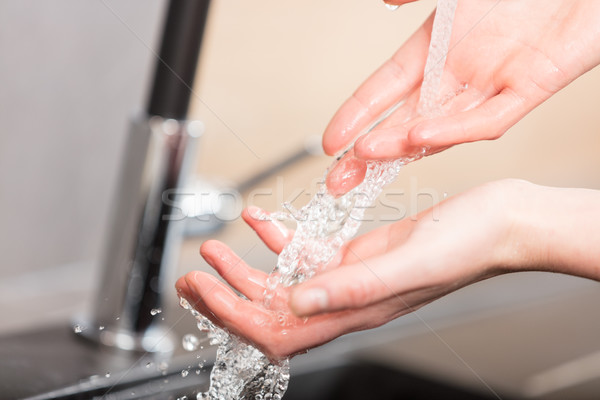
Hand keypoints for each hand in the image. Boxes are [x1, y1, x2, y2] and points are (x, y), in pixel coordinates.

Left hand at [177, 179, 599, 358]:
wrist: (496, 223)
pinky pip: (306, 250)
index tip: (202, 291)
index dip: (232, 315)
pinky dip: (278, 237)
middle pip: (269, 311)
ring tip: (214, 248)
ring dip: (244, 268)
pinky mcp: (355, 253)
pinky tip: (261, 220)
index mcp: (355, 311)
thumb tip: (297, 302)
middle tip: (192, 276)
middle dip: (225, 296)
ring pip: (282, 283)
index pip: (277, 330)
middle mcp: (345, 299)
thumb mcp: (407, 264)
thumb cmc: (468, 245)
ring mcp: (348, 276)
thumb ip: (351, 286)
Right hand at [325, 0, 599, 195]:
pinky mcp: (530, 89)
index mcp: (435, 50)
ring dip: (401, 144)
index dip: (356, 116)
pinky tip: (420, 138)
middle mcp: (458, 75)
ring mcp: (491, 86)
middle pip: (404, 121)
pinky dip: (452, 131)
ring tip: (368, 155)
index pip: (384, 90)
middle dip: (369, 152)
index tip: (332, 141)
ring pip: (440, 127)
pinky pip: (487, 119)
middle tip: (339, 178)